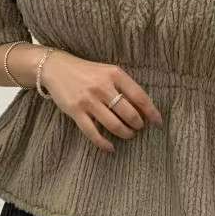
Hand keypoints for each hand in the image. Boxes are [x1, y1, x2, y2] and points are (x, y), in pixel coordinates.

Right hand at [42, 51, 162, 153]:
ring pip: (114, 124)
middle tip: (138, 128)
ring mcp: (88, 100)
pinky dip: (104, 143)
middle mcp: (102, 86)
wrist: (56, 68)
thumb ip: (124, 87)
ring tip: (128, 134)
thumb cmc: (87, 72)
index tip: (158, 122)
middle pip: (129, 113)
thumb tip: (143, 109)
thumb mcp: (108, 72)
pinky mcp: (75, 111)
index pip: (140, 96)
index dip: (151, 112)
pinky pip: (93, 133)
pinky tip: (110, 148)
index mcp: (115, 74)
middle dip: (137, 125)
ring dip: (125, 133)